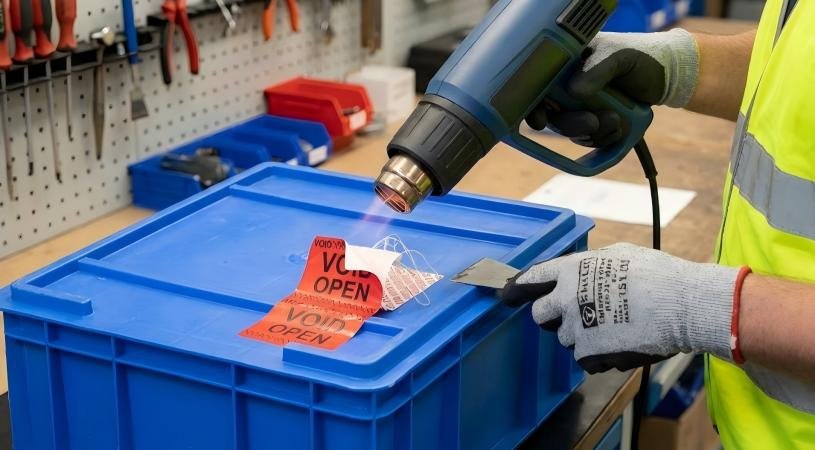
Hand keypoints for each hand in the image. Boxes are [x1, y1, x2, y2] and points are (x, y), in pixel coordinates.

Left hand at [501, 243, 737, 372]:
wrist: (681, 305)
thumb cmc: (658, 275)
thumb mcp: (618, 255)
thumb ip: (589, 266)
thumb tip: (582, 272)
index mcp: (571, 270)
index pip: (531, 278)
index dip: (516, 288)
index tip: (506, 295)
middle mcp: (566, 298)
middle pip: (540, 315)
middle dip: (552, 316)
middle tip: (576, 315)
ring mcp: (576, 328)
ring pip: (565, 338)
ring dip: (582, 335)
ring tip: (613, 326)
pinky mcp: (590, 353)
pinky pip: (583, 359)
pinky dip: (597, 355)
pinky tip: (619, 343)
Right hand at [526, 29, 698, 146]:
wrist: (667, 75)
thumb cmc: (641, 56)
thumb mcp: (619, 55)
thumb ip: (597, 70)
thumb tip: (573, 92)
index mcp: (566, 65)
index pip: (536, 88)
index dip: (533, 107)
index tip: (540, 120)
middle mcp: (568, 87)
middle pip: (553, 117)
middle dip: (572, 125)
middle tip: (594, 122)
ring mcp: (580, 107)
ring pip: (571, 132)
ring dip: (594, 134)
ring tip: (618, 121)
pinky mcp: (594, 122)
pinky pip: (589, 140)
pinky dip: (603, 140)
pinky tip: (620, 128)